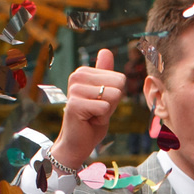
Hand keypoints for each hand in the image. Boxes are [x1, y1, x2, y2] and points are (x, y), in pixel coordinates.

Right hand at [50, 48, 127, 177]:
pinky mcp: (74, 104)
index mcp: (84, 72)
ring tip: (93, 115)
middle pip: (118, 85)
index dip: (115, 95)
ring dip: (107, 111)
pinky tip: (89, 121)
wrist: (78, 143)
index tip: (100, 104)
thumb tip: (106, 50)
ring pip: (113, 96)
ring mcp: (74, 90)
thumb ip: (105, 73)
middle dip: (113, 103)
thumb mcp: (104, 94)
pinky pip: (104, 107)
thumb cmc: (92, 119)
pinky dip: (102, 119)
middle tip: (97, 111)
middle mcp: (77, 76)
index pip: (119, 78)